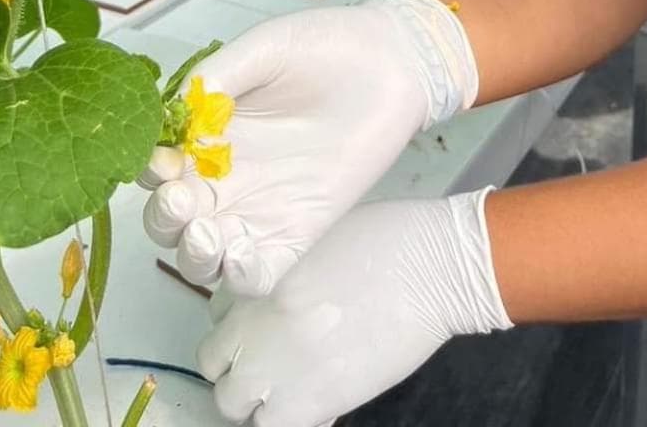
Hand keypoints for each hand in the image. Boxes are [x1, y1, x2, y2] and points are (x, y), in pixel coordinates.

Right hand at [141, 0, 477, 294]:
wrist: (393, 61)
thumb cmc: (328, 47)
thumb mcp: (266, 48)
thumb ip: (220, 75)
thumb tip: (176, 106)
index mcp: (208, 133)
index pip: (157, 166)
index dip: (149, 171)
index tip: (162, 163)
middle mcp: (226, 176)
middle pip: (171, 219)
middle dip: (164, 219)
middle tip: (181, 201)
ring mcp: (260, 207)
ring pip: (205, 255)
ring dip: (193, 256)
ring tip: (206, 235)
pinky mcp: (299, 229)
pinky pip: (260, 272)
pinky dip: (241, 277)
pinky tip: (241, 258)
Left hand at [198, 190, 511, 426]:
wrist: (432, 268)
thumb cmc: (388, 238)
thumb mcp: (317, 244)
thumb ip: (285, 277)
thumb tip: (278, 302)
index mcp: (261, 283)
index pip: (214, 321)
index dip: (233, 327)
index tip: (255, 327)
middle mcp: (262, 331)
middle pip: (216, 368)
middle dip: (235, 366)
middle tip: (268, 360)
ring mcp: (286, 371)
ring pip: (236, 407)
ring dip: (256, 398)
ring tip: (288, 384)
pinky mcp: (320, 401)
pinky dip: (286, 418)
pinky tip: (312, 398)